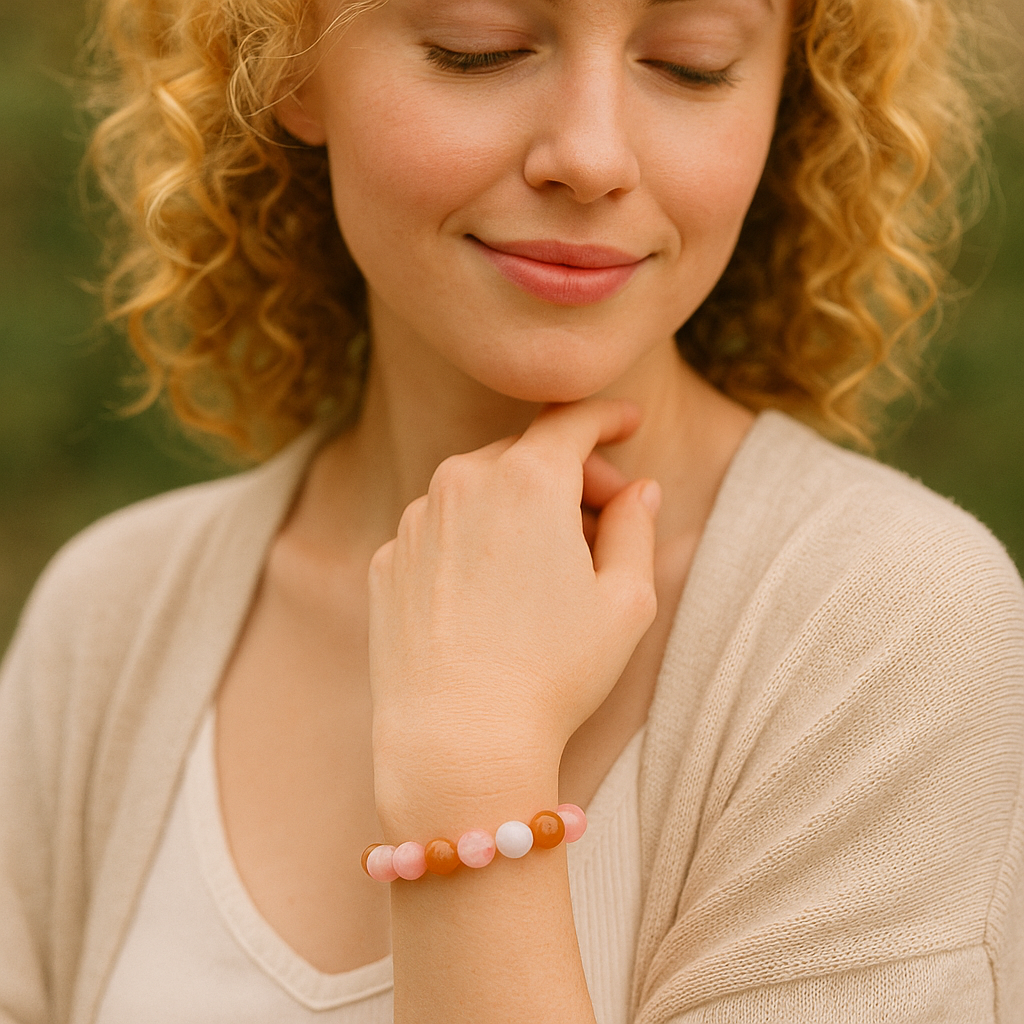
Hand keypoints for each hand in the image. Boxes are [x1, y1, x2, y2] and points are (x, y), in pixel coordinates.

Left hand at [367, 400, 660, 818]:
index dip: (606, 417)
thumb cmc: (554, 672)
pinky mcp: (388, 561)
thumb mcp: (625, 600)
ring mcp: (415, 521)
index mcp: (526, 478)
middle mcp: (461, 482)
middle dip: (569, 476)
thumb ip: (637, 528)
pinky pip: (439, 531)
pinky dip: (471, 543)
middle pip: (525, 456)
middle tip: (603, 520)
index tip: (628, 421)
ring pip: (478, 490)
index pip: (571, 421)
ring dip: (516, 509)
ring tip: (545, 569)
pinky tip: (490, 598)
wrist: (458, 740)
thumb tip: (640, 492)